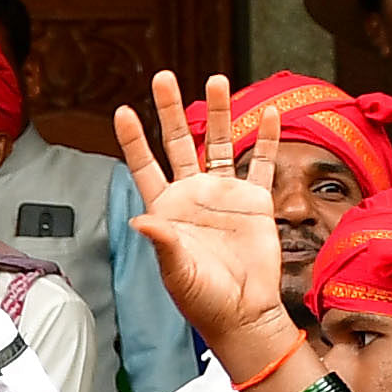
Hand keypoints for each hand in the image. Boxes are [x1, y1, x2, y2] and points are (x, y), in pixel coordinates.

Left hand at [115, 68, 295, 358]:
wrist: (242, 314)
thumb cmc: (203, 300)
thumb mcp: (175, 271)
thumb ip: (161, 242)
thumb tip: (140, 220)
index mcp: (167, 210)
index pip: (145, 166)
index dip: (134, 140)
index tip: (122, 111)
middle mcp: (193, 195)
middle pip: (180, 142)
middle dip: (171, 110)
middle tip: (163, 77)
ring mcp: (224, 195)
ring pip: (221, 143)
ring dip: (219, 112)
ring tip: (217, 79)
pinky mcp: (255, 202)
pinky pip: (261, 163)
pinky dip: (266, 138)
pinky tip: (269, 113)